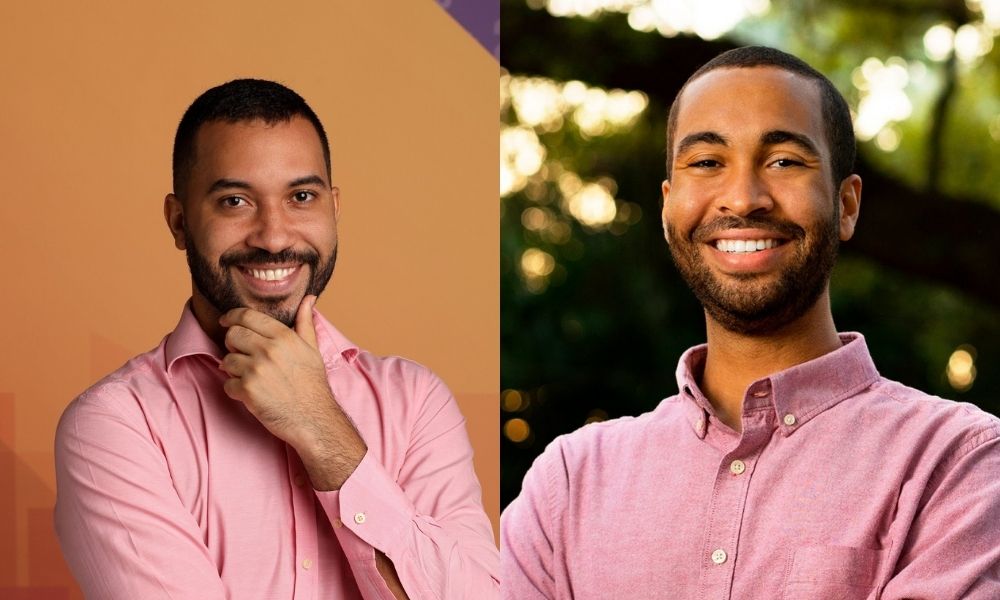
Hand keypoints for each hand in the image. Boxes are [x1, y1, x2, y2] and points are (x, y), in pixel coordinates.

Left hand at [218, 295, 365, 488]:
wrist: (314, 418)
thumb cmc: (312, 384)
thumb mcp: (312, 349)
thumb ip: (305, 322)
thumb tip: (308, 299)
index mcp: (283, 336)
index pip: (247, 316)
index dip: (232, 317)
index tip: (226, 321)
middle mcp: (268, 350)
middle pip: (232, 335)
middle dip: (233, 344)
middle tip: (242, 355)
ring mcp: (256, 370)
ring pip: (226, 360)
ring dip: (233, 369)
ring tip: (249, 377)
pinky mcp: (247, 391)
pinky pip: (227, 383)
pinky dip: (234, 389)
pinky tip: (250, 393)